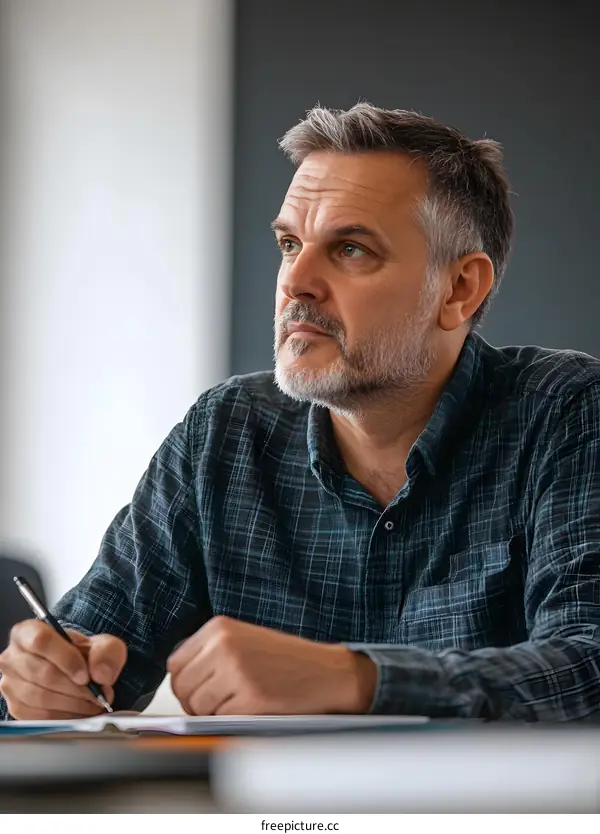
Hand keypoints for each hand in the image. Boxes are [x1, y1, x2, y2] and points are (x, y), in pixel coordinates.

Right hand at [0, 620, 126, 718]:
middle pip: (43, 674)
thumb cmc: (83, 655)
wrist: (76, 672)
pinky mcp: (16, 708)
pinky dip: (65, 717)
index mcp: (27, 632)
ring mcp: (11, 684)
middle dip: (76, 688)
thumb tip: (101, 674)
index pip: (41, 641)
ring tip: (92, 703)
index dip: (66, 659)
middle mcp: (13, 657)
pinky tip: (80, 712)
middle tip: (98, 694)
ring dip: (73, 704)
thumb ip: (106, 652)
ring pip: (41, 698)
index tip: (86, 675)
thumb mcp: (102, 645)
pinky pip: (40, 717)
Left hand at [167, 616, 376, 714]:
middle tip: (216, 704)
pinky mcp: (249, 697)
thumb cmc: (287, 660)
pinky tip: (251, 709)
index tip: (198, 689)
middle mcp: (223, 645)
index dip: (184, 682)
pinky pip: (219, 720)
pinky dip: (231, 721)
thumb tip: (179, 679)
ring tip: (237, 705)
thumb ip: (209, 652)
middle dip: (194, 702)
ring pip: (197, 706)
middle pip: (181, 686)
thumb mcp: (243, 640)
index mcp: (219, 627)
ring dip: (212, 713)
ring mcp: (236, 671)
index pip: (175, 662)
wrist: (325, 671)